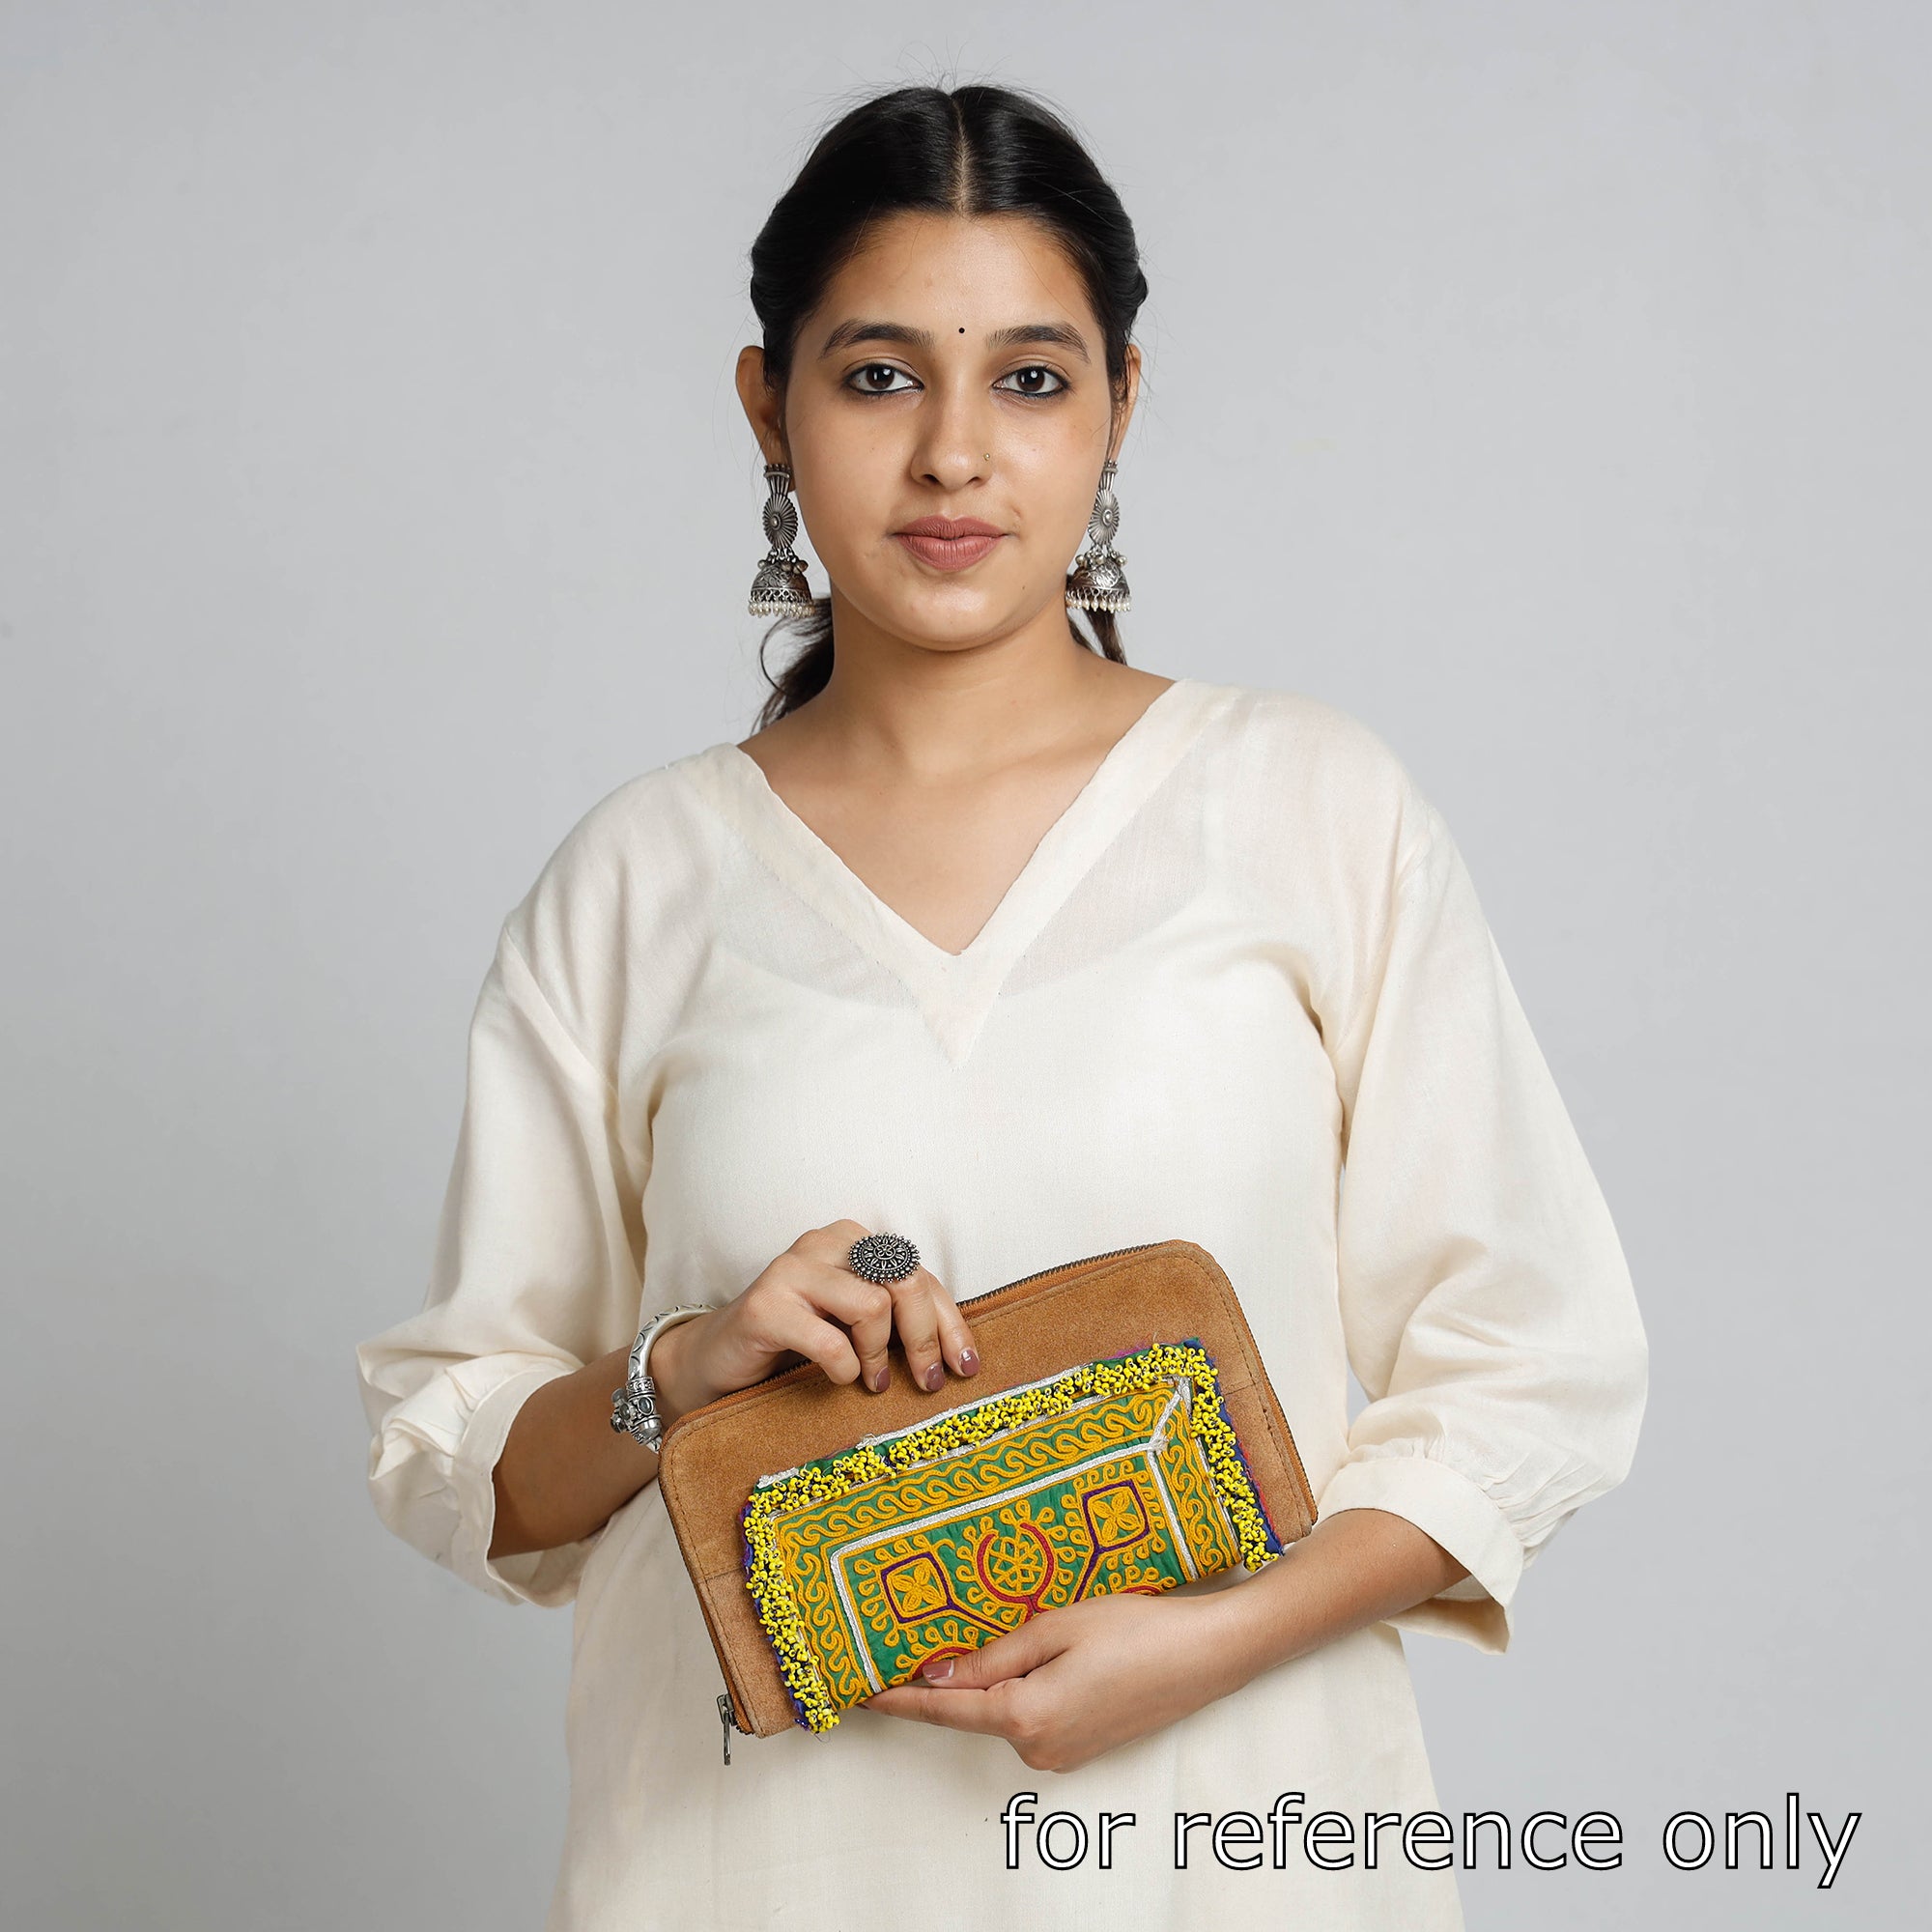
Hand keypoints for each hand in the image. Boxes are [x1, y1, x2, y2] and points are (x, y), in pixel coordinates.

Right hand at [649, 1219, 981, 1420]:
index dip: (949, 1323)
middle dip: (924, 1338)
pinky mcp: (765, 1306)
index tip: (965, 1366)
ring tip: (870, 1381)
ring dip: (878, 1353)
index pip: (918, 1275)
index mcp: (852, 1240)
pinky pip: (829, 1339)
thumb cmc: (797, 1341)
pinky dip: (843, 1367)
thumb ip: (898, 1320)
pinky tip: (837, 1377)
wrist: (718, 1358)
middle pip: (904, 1281)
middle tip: (926, 1382)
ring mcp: (791, 1269)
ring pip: (873, 1304)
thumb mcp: (855, 1324)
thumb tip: (959, 1354)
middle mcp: (824, 1243)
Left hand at [859, 1587, 1249, 1772]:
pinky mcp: (1081, 1749)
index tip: (863, 1694)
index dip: (902, 1699)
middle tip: (923, 1640)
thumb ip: (994, 1656)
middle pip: (976, 1710)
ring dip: (995, 1682)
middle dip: (953, 1679)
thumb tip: (940, 1673)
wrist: (1206, 1656)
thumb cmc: (1135, 1631)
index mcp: (1025, 1716)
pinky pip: (1033, 1719)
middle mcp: (1037, 1748)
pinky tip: (1043, 1659)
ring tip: (1006, 1636)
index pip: (946, 1710)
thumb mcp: (1056, 1629)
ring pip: (1006, 1713)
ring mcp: (1061, 1755)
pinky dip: (1022, 1693)